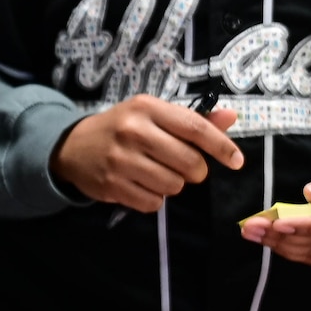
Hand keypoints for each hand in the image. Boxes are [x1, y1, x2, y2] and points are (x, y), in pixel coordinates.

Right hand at [53, 96, 243, 212]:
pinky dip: (154, 198)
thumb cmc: (122, 127)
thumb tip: (231, 117)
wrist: (72, 146)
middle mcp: (133, 131)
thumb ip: (192, 119)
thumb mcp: (152, 114)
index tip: (237, 161)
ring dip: (173, 184)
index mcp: (147, 108)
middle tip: (184, 167)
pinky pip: (153, 203)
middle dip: (196, 171)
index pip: (195, 129)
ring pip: (173, 186)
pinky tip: (141, 185)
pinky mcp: (112, 185)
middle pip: (190, 163)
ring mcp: (120, 160)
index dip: (222, 147)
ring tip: (157, 173)